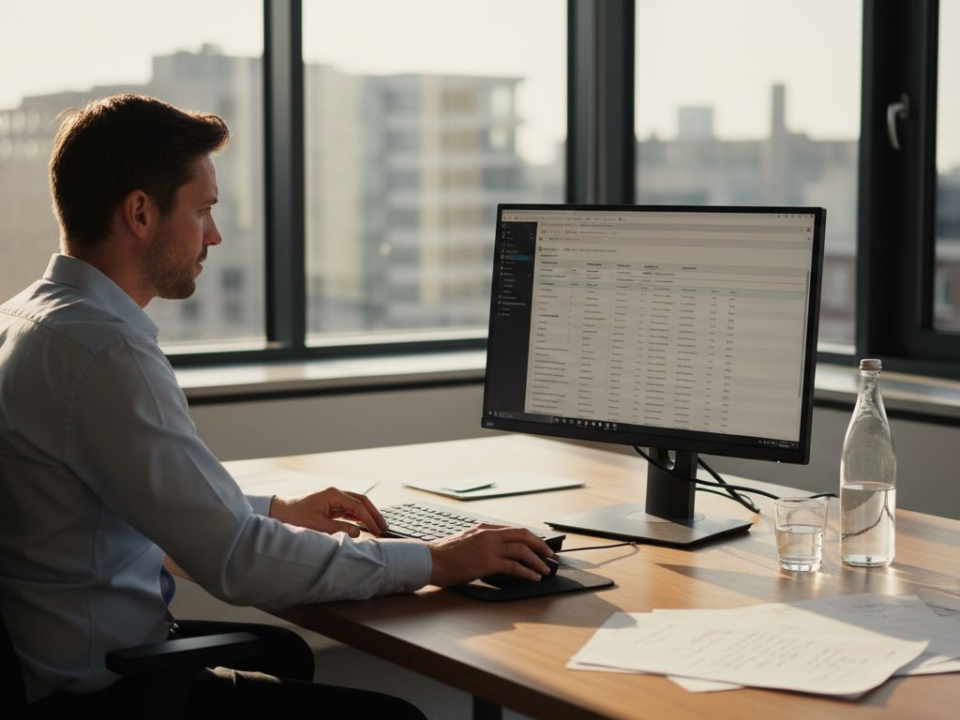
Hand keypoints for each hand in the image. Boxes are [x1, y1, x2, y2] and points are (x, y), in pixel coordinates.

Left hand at [269, 488, 388, 537]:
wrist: (278, 513)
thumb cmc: (294, 517)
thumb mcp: (317, 526)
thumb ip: (339, 529)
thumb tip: (358, 532)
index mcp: (332, 494)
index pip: (358, 506)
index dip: (369, 519)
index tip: (377, 530)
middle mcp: (334, 494)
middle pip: (361, 501)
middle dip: (373, 514)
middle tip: (384, 527)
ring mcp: (332, 499)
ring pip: (356, 505)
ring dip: (367, 516)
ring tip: (377, 527)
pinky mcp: (329, 506)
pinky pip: (348, 510)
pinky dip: (358, 517)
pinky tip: (364, 525)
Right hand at [428, 523, 554, 586]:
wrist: (431, 560)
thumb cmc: (446, 555)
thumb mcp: (467, 541)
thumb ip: (483, 542)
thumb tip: (501, 553)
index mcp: (484, 528)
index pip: (514, 530)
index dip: (530, 538)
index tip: (540, 546)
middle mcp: (488, 534)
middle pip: (522, 535)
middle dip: (540, 545)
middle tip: (550, 555)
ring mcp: (488, 547)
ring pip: (521, 550)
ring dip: (537, 560)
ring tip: (545, 569)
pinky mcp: (486, 562)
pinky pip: (513, 566)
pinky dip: (526, 572)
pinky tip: (533, 577)